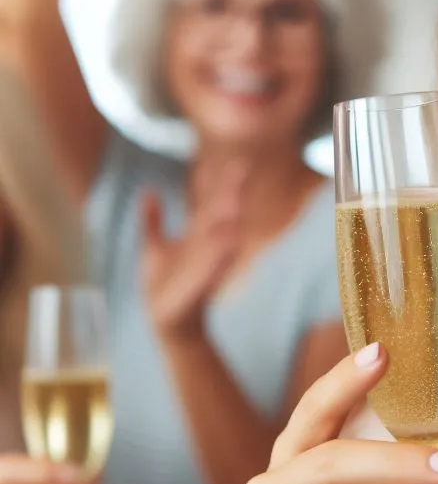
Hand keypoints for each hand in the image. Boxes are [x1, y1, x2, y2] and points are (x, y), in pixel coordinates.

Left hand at [141, 158, 248, 339]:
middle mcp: (206, 246)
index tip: (238, 163)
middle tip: (240, 169)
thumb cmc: (163, 285)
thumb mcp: (153, 247)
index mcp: (198, 235)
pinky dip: (222, 252)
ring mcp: (207, 264)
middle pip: (220, 213)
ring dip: (229, 218)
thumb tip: (150, 190)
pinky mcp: (201, 283)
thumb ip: (152, 220)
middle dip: (229, 192)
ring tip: (236, 199)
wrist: (165, 320)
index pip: (212, 203)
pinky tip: (232, 238)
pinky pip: (214, 265)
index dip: (222, 183)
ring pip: (221, 236)